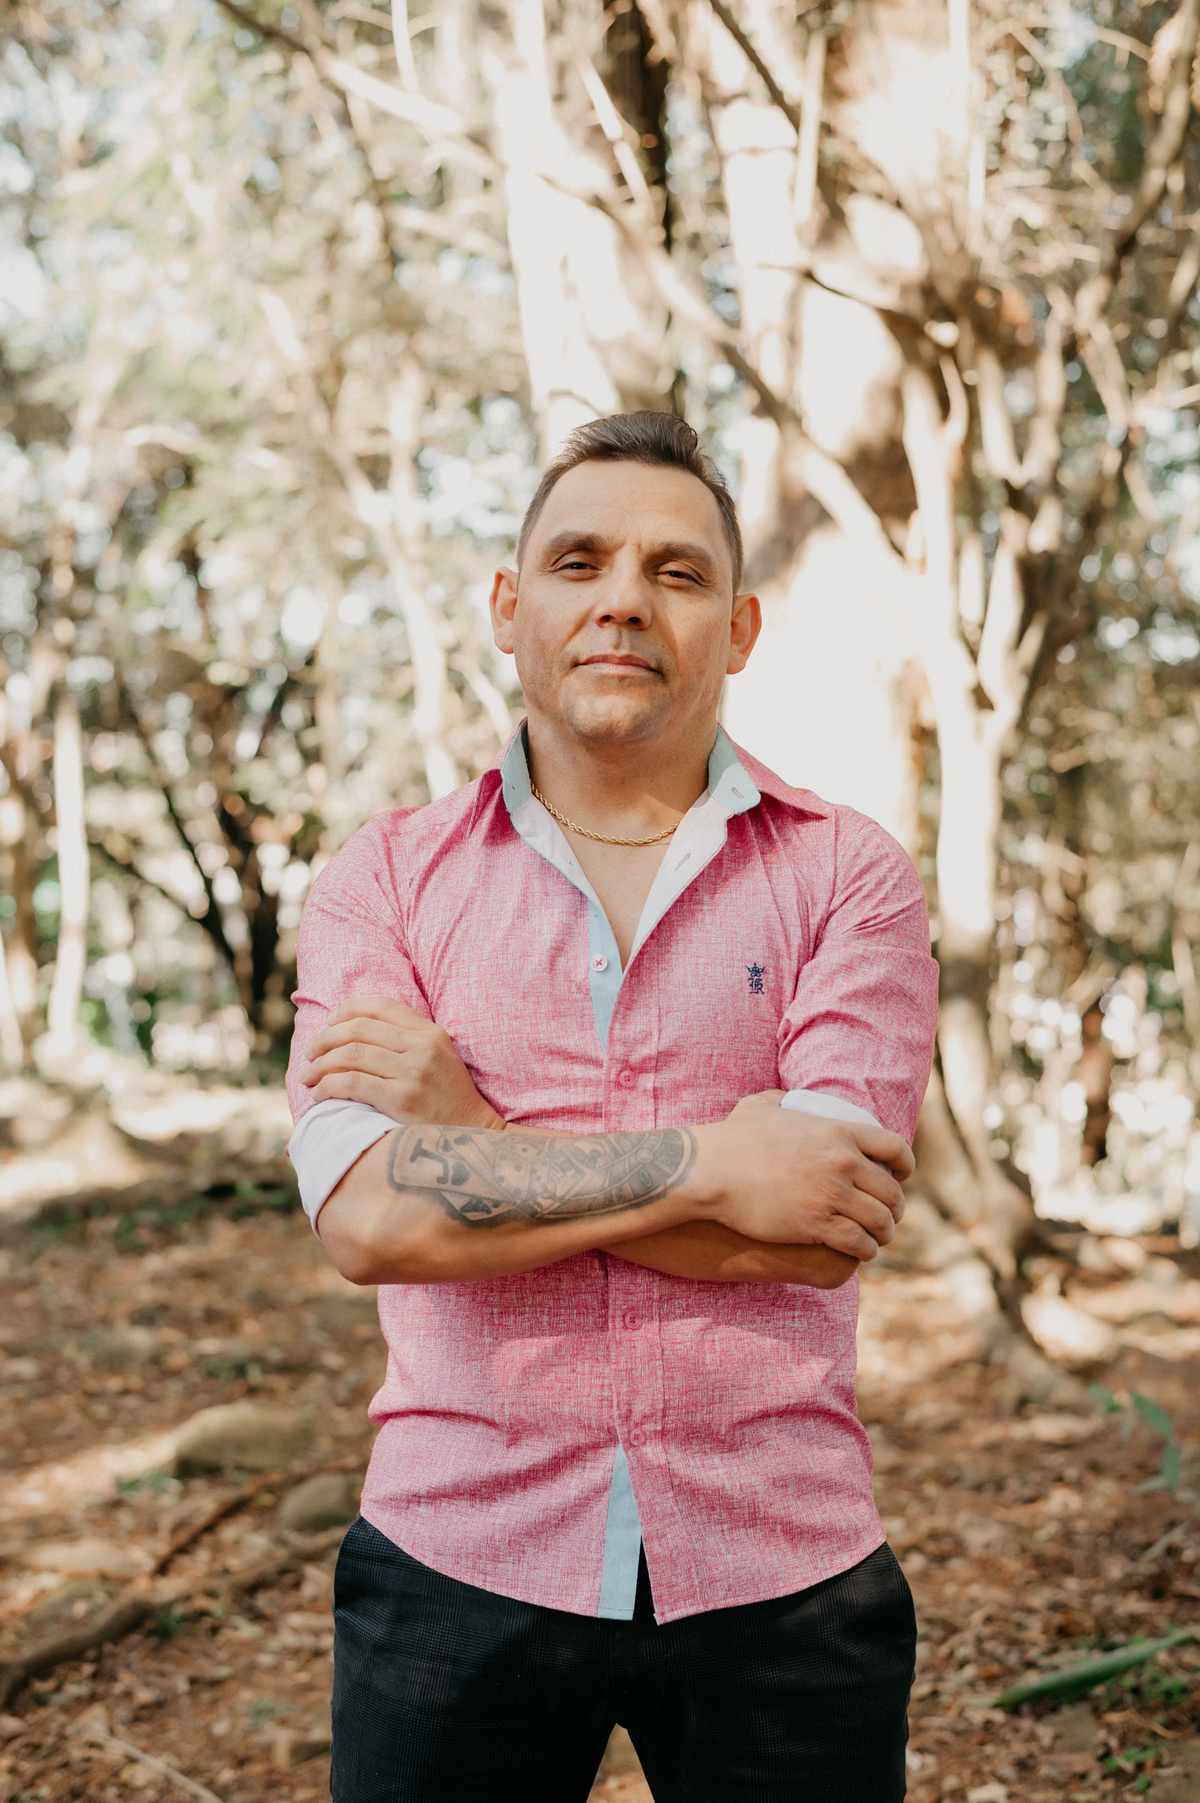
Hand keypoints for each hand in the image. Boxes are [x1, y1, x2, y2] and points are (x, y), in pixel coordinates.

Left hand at [299, 996, 503, 1130]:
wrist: (475, 1138)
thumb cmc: (450, 1101)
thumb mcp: (440, 1059)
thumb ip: (408, 1040)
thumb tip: (355, 1031)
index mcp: (432, 1033)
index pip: (382, 1006)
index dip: (348, 1010)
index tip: (329, 1022)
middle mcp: (422, 1047)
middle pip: (358, 1030)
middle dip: (325, 1039)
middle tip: (309, 1053)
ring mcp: (413, 1073)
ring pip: (350, 1055)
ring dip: (320, 1065)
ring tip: (308, 1076)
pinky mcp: (401, 1099)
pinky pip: (352, 1083)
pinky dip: (328, 1086)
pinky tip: (319, 1094)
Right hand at [697, 1092, 911, 1262]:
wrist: (711, 1171)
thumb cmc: (731, 1139)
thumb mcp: (761, 1107)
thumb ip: (781, 1100)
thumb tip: (785, 1098)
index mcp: (839, 1131)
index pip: (895, 1147)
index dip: (905, 1165)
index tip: (903, 1176)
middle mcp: (844, 1162)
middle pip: (891, 1190)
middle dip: (896, 1207)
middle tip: (889, 1216)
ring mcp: (832, 1194)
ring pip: (880, 1220)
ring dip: (883, 1232)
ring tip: (877, 1239)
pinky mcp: (818, 1223)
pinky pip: (858, 1242)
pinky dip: (865, 1250)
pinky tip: (862, 1252)